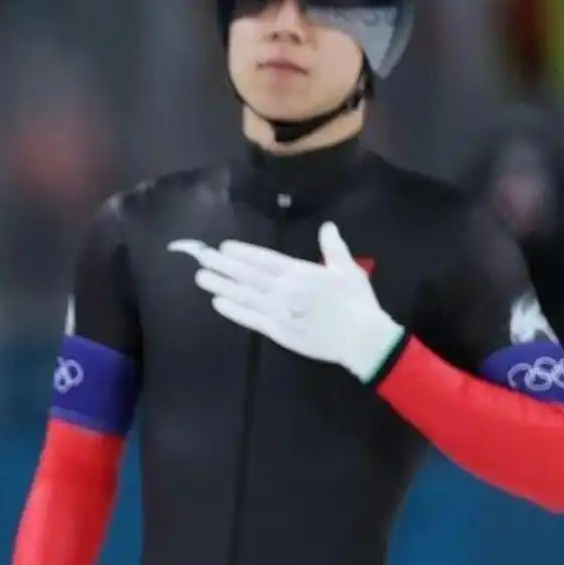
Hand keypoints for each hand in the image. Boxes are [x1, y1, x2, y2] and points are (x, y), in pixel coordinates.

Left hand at [176, 222, 404, 381]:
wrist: (362, 338)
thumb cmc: (356, 301)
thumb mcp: (348, 268)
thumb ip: (333, 247)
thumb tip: (327, 226)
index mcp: (299, 272)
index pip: (264, 259)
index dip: (242, 252)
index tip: (224, 246)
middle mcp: (283, 289)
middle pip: (247, 274)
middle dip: (223, 265)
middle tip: (202, 258)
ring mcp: (277, 310)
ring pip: (243, 295)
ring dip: (221, 285)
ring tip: (202, 278)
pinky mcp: (277, 331)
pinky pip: (250, 318)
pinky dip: (233, 310)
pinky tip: (218, 303)